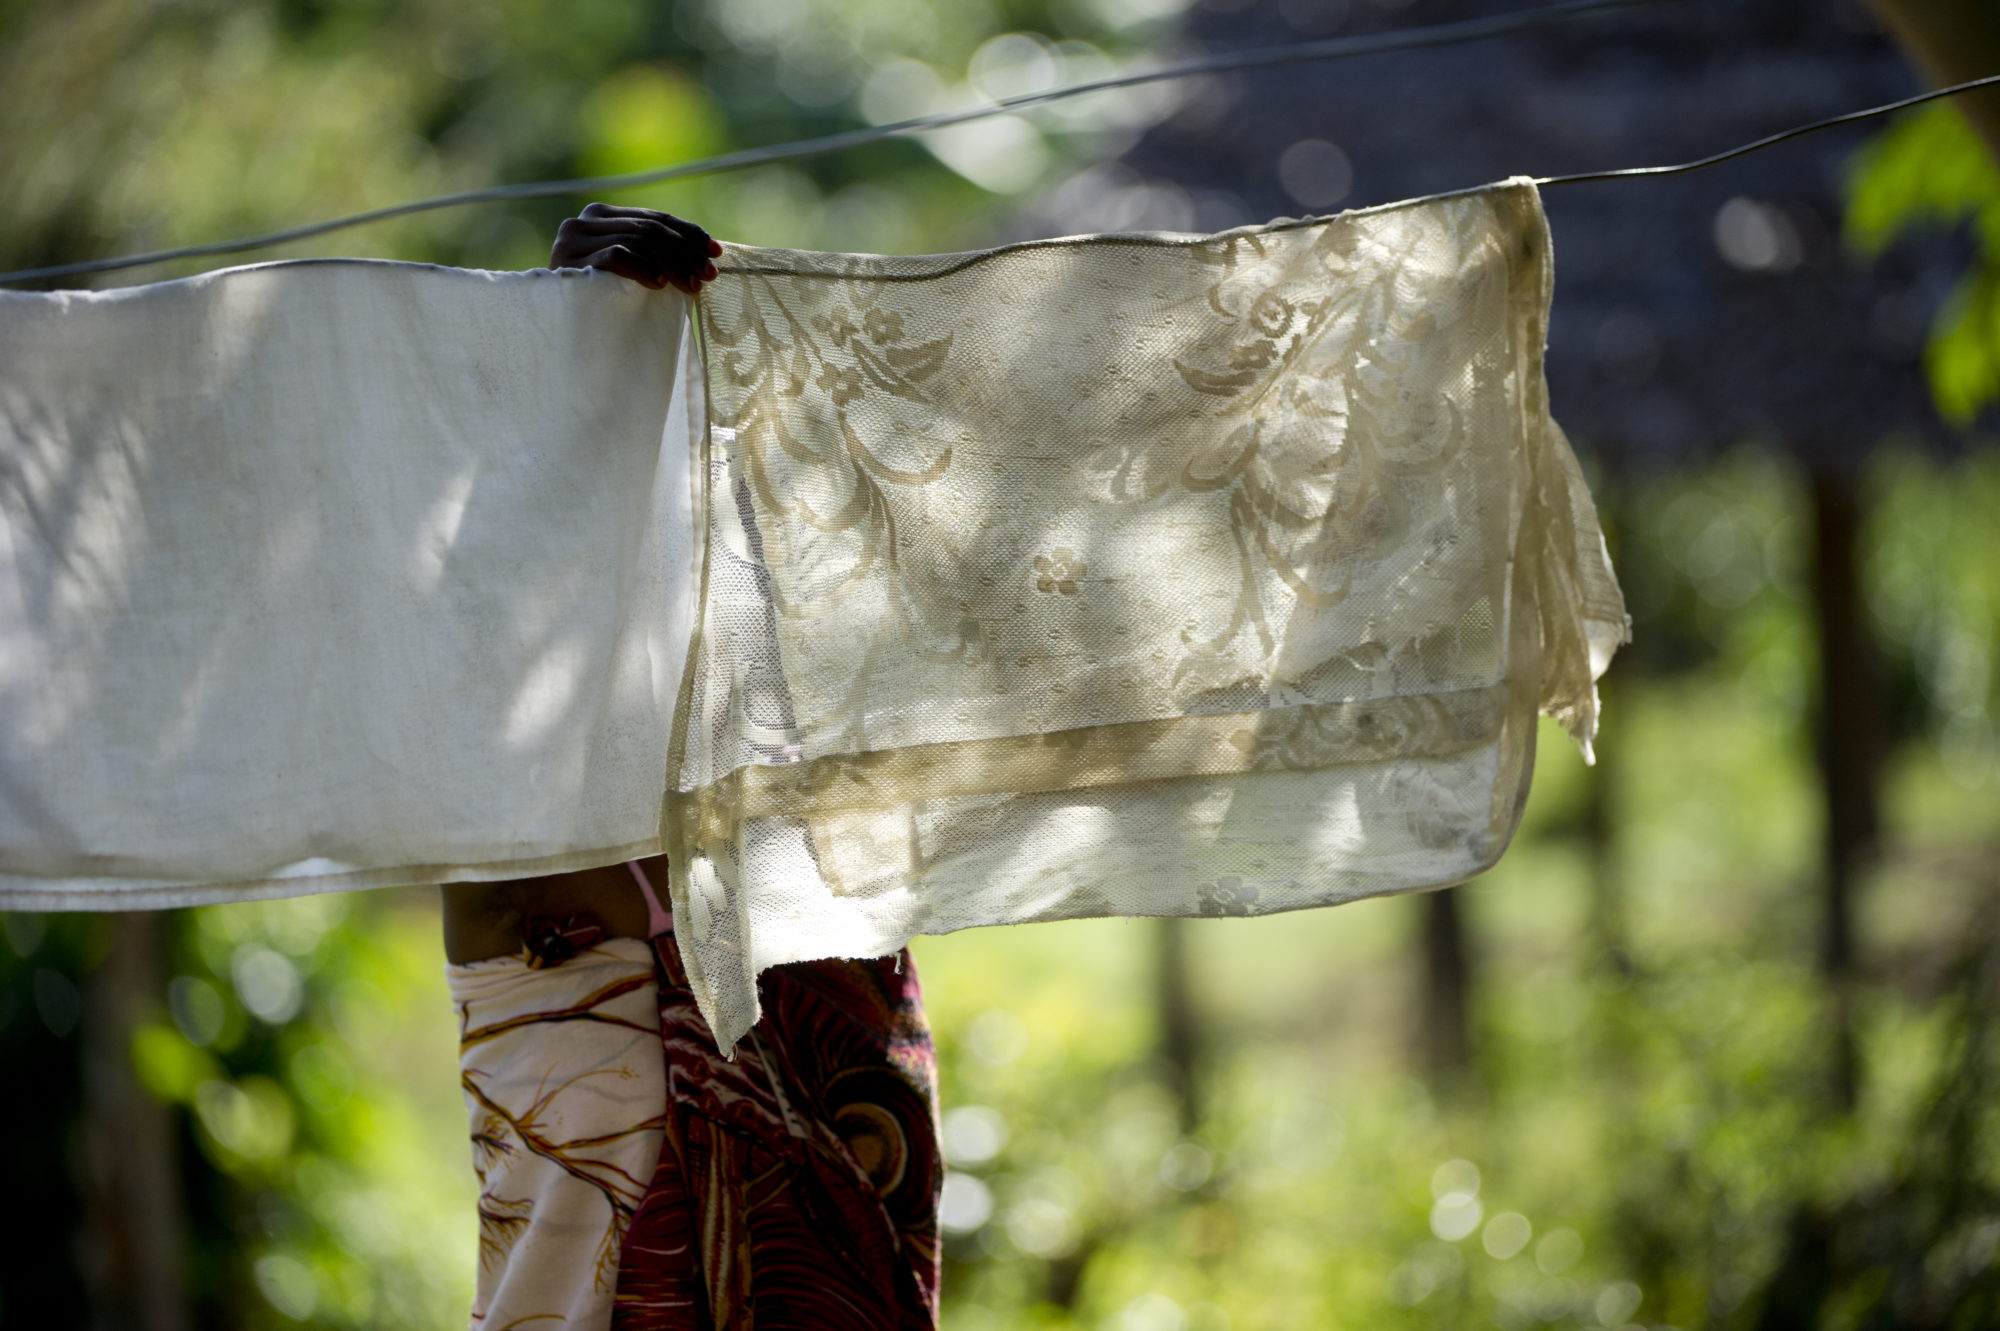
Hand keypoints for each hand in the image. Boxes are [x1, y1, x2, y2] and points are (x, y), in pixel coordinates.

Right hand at [549, 203, 720, 293]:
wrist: (555, 325)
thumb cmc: (598, 298)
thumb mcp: (628, 267)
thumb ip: (651, 250)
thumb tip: (707, 250)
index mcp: (601, 215)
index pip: (654, 218)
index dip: (689, 233)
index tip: (716, 252)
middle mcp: (584, 220)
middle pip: (648, 229)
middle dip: (685, 252)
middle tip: (708, 275)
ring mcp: (573, 239)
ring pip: (636, 241)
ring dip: (671, 264)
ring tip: (690, 285)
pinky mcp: (569, 261)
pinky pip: (615, 257)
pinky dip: (641, 268)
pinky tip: (659, 284)